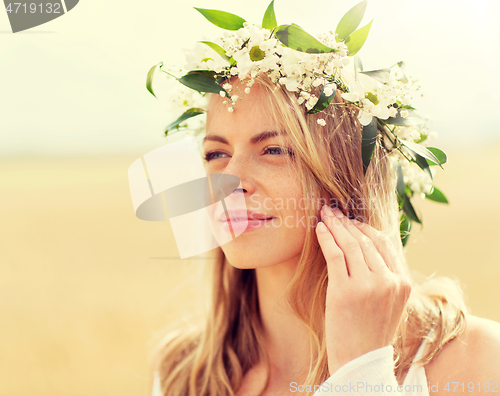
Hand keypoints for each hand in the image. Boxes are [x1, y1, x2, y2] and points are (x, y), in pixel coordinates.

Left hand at [315, 205, 411, 374]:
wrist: (360, 362)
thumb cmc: (370, 332)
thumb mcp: (388, 302)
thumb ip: (384, 276)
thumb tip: (366, 247)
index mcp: (403, 282)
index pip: (385, 243)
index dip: (365, 227)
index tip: (351, 220)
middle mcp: (389, 281)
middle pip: (366, 240)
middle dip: (347, 222)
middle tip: (334, 211)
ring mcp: (368, 286)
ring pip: (350, 244)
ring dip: (335, 225)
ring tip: (324, 214)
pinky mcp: (344, 291)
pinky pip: (335, 254)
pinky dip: (326, 238)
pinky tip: (319, 229)